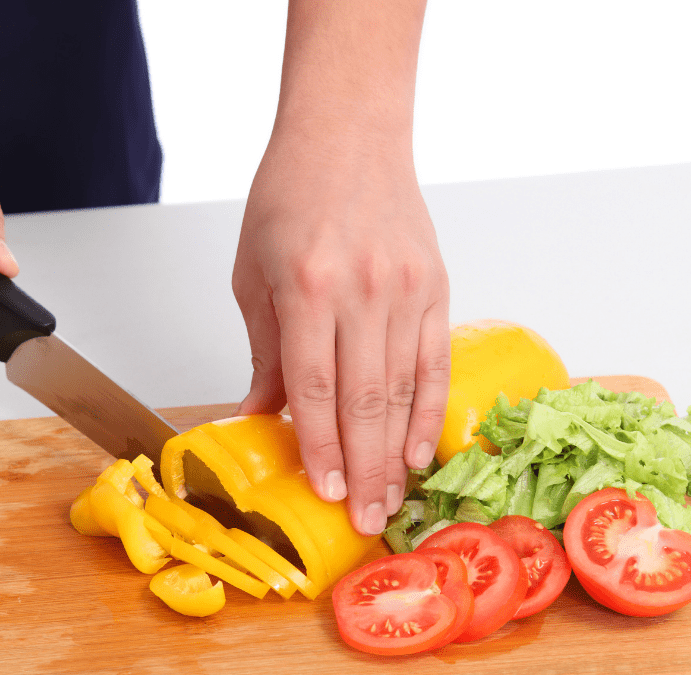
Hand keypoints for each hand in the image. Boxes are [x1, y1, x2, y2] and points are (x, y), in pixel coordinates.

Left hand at [232, 127, 449, 536]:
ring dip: (395, 455)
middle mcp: (363, 292)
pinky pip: (435, 364)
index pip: (315, 388)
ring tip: (391, 502)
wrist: (349, 136)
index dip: (320, 447)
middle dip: (363, 470)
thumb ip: (264, 352)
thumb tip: (262, 416)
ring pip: (403, 391)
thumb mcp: (254, 274)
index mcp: (308, 288)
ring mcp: (406, 291)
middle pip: (365, 402)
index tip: (325, 492)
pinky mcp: (436, 289)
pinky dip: (428, 413)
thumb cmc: (290, 199)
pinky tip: (419, 453)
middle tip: (365, 521)